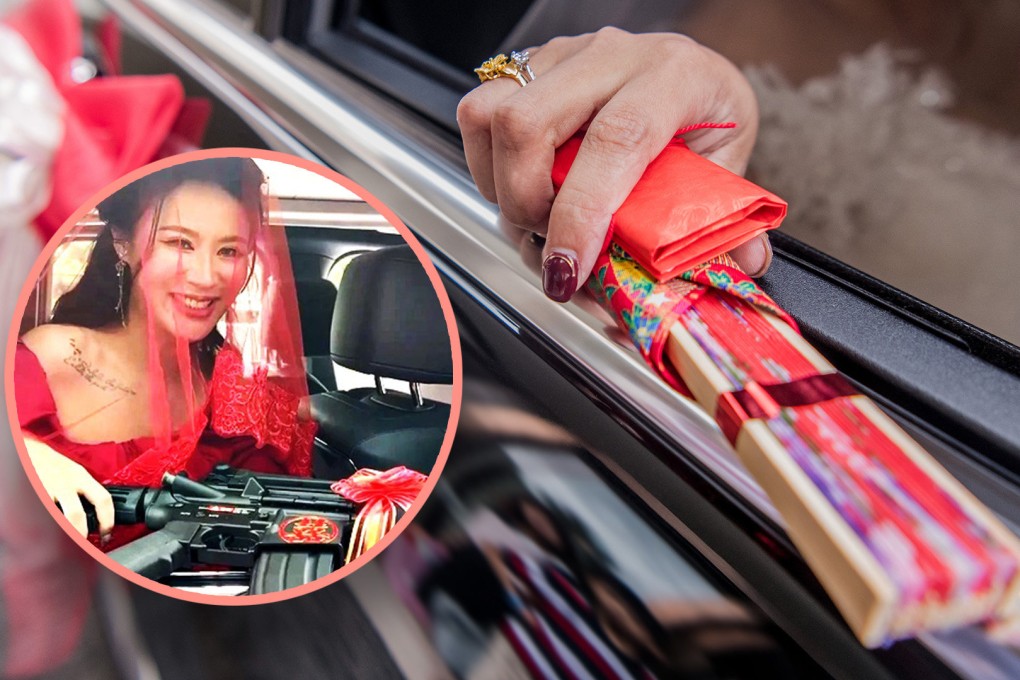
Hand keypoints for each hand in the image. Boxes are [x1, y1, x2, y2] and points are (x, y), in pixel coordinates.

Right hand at [25, 437, 113, 537]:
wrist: (29, 451)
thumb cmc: (54, 464)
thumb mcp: (76, 474)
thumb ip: (87, 491)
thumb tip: (101, 515)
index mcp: (82, 477)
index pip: (103, 499)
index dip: (108, 520)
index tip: (107, 534)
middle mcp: (65, 484)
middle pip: (76, 515)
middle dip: (80, 534)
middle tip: (83, 545)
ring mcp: (47, 490)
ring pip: (58, 519)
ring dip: (62, 534)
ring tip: (64, 545)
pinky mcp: (33, 496)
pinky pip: (41, 516)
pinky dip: (44, 529)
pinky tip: (45, 535)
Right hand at [458, 28, 770, 301]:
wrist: (689, 73)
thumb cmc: (705, 115)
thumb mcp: (728, 164)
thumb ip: (722, 218)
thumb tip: (741, 264)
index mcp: (672, 76)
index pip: (614, 140)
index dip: (581, 213)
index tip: (569, 268)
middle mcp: (610, 57)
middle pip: (528, 123)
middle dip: (525, 205)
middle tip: (552, 248)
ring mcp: (562, 58)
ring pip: (490, 116)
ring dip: (500, 187)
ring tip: (537, 219)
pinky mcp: (528, 69)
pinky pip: (479, 115)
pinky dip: (488, 168)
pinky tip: (521, 188)